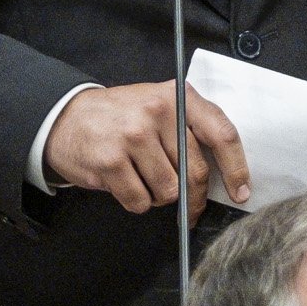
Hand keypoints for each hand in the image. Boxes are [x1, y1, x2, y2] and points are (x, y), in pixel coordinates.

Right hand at [44, 83, 248, 217]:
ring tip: (142, 179)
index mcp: (178, 97)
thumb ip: (190, 129)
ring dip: (158, 196)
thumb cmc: (120, 117)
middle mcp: (158, 112)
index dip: (236, 169)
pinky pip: (140, 200)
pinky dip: (136, 202)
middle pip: (195, 172)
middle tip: (189, 208)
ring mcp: (134, 136)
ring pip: (169, 191)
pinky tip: (125, 183)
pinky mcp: (112, 160)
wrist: (66, 117)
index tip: (240, 192)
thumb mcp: (159, 105)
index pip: (221, 134)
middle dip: (194, 198)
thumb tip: (221, 174)